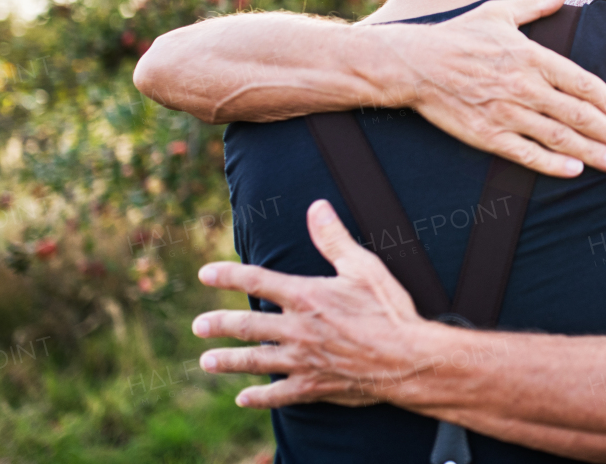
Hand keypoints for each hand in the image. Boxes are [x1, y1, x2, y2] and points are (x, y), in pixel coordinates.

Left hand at [193, 200, 433, 407]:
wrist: (407, 359)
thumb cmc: (389, 310)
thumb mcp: (364, 267)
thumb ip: (335, 239)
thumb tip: (316, 207)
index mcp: (306, 296)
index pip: (257, 280)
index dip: (227, 275)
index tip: (205, 274)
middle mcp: (297, 329)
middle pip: (247, 325)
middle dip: (219, 324)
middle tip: (198, 326)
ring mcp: (303, 360)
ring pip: (255, 361)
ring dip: (228, 361)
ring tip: (206, 361)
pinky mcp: (313, 385)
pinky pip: (278, 394)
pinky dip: (259, 396)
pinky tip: (244, 398)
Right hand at [386, 0, 605, 177]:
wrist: (413, 63)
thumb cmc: (458, 36)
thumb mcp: (499, 12)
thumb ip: (538, 5)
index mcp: (531, 56)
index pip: (582, 83)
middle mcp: (524, 85)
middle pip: (577, 114)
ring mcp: (506, 111)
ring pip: (557, 136)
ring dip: (592, 151)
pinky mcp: (486, 134)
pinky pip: (525, 152)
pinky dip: (551, 163)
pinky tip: (574, 172)